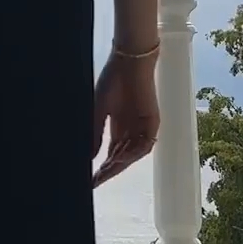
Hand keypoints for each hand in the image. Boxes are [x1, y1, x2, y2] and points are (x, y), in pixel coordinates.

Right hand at [93, 51, 159, 188]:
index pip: (111, 153)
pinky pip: (145, 144)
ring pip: (133, 153)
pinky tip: (119, 157)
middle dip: (110, 169)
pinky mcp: (153, 122)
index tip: (91, 180)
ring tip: (106, 169)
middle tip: (97, 180)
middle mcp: (131, 130)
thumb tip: (89, 156)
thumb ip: (95, 133)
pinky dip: (133, 153)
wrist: (129, 62)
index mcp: (118, 126)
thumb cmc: (112, 81)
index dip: (102, 167)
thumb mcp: (98, 110)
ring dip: (120, 163)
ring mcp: (143, 127)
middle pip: (122, 157)